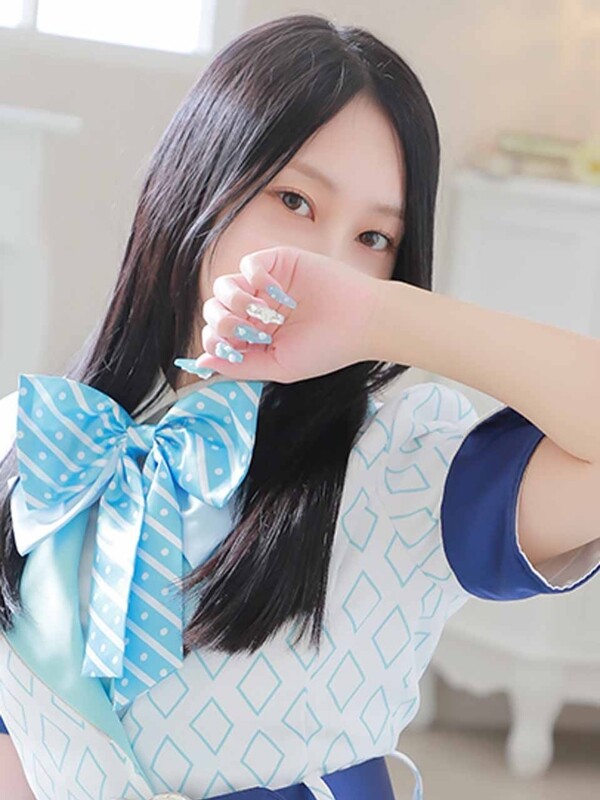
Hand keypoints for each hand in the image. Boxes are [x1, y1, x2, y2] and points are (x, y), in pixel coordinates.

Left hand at [192, 245, 379, 383]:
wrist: (363, 323)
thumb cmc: (327, 349)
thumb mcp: (279, 366)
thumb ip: (240, 365)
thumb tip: (201, 362)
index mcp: (256, 337)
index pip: (216, 334)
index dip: (217, 341)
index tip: (236, 349)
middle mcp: (257, 310)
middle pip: (214, 310)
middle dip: (223, 323)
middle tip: (250, 331)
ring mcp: (266, 285)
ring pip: (224, 287)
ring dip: (234, 302)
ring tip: (261, 313)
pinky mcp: (279, 262)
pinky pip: (247, 264)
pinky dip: (253, 277)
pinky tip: (275, 291)